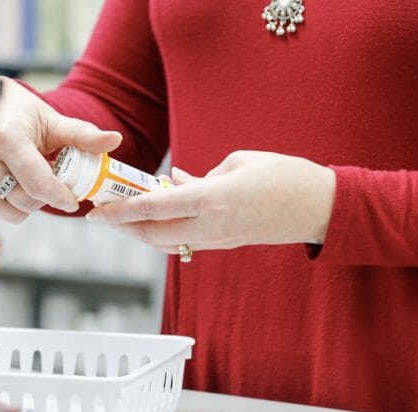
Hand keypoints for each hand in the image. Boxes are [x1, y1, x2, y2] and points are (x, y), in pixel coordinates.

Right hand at [0, 77, 121, 222]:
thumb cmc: (19, 113)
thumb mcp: (51, 120)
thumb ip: (83, 135)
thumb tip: (116, 140)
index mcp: (5, 139)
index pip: (39, 185)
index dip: (61, 197)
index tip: (73, 200)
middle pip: (26, 201)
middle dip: (46, 197)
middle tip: (52, 183)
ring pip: (9, 212)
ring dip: (27, 203)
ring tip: (29, 180)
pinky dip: (6, 203)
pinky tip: (8, 180)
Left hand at [86, 151, 335, 253]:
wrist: (319, 208)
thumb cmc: (285, 176)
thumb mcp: (239, 162)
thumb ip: (202, 175)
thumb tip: (177, 182)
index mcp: (212, 200)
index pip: (155, 209)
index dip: (122, 211)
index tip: (98, 212)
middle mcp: (211, 226)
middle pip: (154, 235)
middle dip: (125, 228)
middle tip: (105, 216)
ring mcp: (219, 240)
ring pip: (169, 242)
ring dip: (145, 231)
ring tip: (128, 216)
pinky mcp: (228, 243)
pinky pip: (188, 240)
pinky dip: (169, 230)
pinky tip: (162, 214)